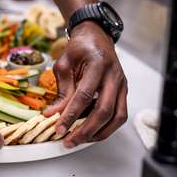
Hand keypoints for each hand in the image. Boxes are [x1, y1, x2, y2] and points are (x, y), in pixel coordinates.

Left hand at [44, 21, 127, 147]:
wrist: (96, 36)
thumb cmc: (79, 47)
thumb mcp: (64, 63)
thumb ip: (61, 89)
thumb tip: (53, 113)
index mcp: (98, 64)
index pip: (85, 95)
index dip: (71, 114)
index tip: (58, 128)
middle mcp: (114, 75)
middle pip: (104, 110)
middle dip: (85, 130)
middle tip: (69, 141)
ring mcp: (122, 84)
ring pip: (117, 116)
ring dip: (99, 133)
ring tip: (81, 140)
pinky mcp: (123, 90)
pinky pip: (120, 113)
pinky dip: (107, 127)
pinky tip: (93, 132)